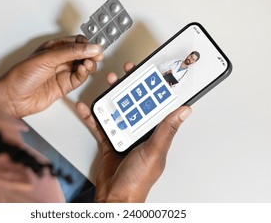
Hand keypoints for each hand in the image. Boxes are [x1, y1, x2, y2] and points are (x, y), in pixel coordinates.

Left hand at [0, 35, 102, 117]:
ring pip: (82, 66)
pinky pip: (79, 79)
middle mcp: (59, 60)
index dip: (87, 43)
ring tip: (89, 64)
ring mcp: (62, 73)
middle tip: (97, 56)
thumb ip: (71, 52)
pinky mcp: (64, 86)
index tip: (95, 46)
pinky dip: (84, 75)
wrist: (13, 97)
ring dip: (88, 64)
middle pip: (82, 54)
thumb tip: (89, 47)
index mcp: (53, 48)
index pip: (75, 42)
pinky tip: (83, 71)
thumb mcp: (48, 58)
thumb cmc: (21, 76)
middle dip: (91, 54)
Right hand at [76, 62, 191, 201]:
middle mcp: (141, 133)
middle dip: (130, 87)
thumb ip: (166, 130)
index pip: (157, 106)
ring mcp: (124, 136)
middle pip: (135, 104)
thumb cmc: (138, 180)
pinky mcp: (109, 141)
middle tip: (126, 73)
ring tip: (107, 84)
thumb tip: (184, 111)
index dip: (155, 89)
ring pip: (117, 111)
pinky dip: (92, 116)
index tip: (152, 74)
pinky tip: (86, 108)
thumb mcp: (154, 151)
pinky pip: (100, 125)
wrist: (115, 197)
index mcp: (156, 134)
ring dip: (111, 97)